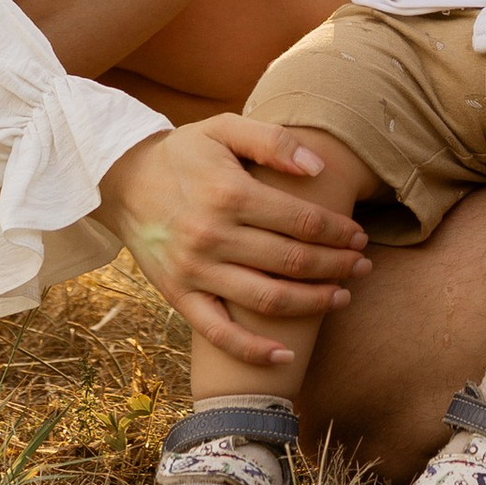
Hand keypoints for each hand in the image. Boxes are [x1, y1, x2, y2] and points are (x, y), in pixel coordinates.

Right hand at [98, 117, 373, 368]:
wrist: (122, 181)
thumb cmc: (183, 153)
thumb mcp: (224, 128)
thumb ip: (272, 142)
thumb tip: (318, 167)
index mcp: (229, 193)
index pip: (301, 221)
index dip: (337, 232)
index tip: (359, 237)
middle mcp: (213, 236)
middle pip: (292, 262)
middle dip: (336, 266)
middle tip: (363, 266)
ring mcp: (195, 271)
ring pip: (267, 299)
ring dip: (313, 303)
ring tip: (342, 297)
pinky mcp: (179, 296)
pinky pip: (219, 333)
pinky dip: (253, 350)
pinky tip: (286, 355)